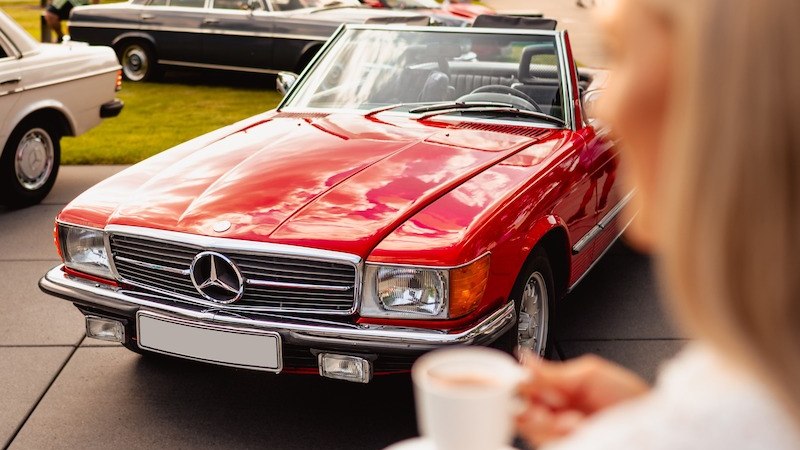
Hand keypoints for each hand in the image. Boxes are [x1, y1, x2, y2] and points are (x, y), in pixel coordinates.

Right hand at [516, 354, 649, 446]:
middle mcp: (552, 411)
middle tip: (546, 402)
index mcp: (555, 389)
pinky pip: (545, 442)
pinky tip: (574, 426)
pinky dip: (556, 433)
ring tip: (571, 416)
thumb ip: (552, 371)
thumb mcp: (588, 374)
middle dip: (528, 404)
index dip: (515, 383)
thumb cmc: (629, 399)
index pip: (522, 385)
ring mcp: (557, 433)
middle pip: (518, 408)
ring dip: (545, 420)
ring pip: (528, 428)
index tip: (518, 380)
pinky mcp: (564, 446)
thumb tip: (524, 358)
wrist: (652, 424)